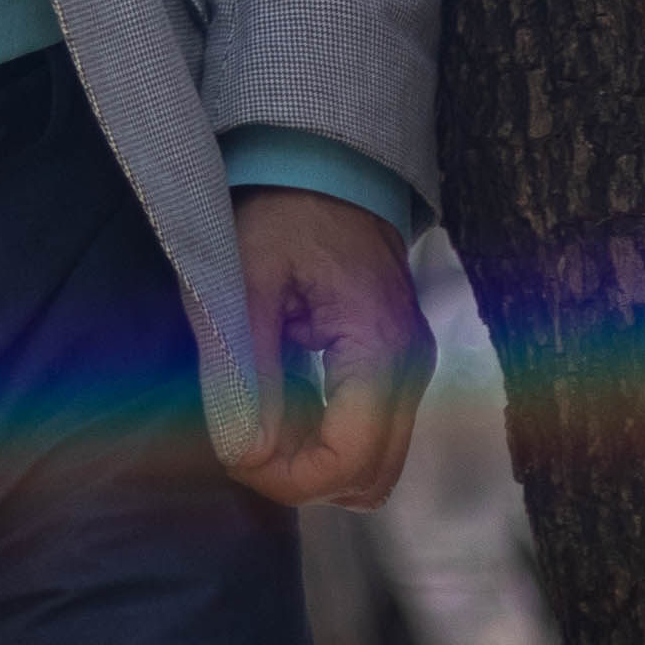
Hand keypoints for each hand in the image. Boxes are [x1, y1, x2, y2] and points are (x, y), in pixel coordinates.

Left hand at [224, 186, 432, 509]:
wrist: (326, 166)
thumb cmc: (283, 213)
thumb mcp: (245, 281)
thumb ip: (245, 370)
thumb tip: (243, 453)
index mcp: (380, 348)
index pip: (349, 461)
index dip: (287, 478)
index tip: (233, 453)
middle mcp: (411, 370)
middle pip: (370, 477)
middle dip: (300, 477)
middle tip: (241, 439)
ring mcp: (411, 370)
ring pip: (374, 464)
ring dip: (314, 460)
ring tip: (260, 413)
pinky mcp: (396, 366)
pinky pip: (369, 433)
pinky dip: (325, 436)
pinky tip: (282, 396)